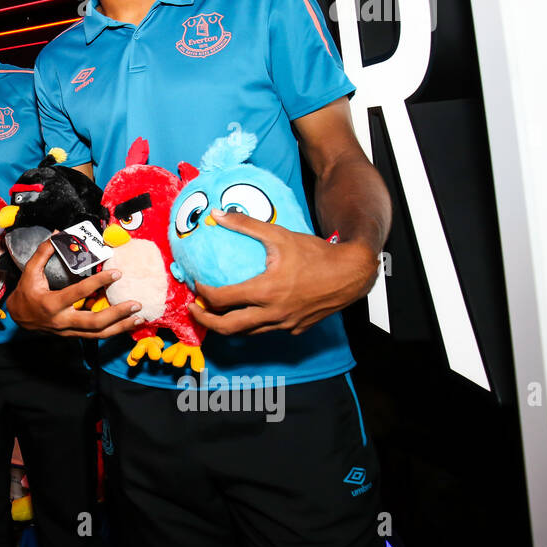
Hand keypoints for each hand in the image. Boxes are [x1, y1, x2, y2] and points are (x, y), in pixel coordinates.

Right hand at [5, 236, 144, 338]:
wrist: (18, 318)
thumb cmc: (25, 294)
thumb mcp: (29, 272)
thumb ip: (43, 253)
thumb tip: (58, 234)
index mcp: (51, 303)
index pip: (78, 293)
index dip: (98, 282)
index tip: (117, 273)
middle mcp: (62, 320)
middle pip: (93, 322)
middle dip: (117, 314)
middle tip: (136, 304)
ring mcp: (68, 331)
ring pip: (98, 334)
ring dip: (120, 327)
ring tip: (139, 318)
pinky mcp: (73, 335)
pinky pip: (96, 335)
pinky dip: (114, 330)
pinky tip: (128, 324)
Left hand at [190, 209, 380, 335]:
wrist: (352, 273)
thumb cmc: (316, 253)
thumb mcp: (279, 234)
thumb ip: (246, 225)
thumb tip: (218, 214)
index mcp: (266, 291)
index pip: (222, 300)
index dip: (203, 294)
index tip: (196, 285)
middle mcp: (274, 314)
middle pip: (228, 328)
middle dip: (206, 321)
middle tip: (194, 310)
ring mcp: (286, 325)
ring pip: (248, 333)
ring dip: (228, 325)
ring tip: (216, 313)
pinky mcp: (296, 329)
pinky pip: (268, 330)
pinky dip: (253, 324)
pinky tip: (248, 311)